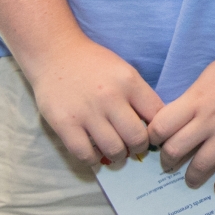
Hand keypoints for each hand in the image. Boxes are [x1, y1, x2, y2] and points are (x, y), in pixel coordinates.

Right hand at [27, 34, 163, 164]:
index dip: (158, 129)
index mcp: (129, 81)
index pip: (156, 115)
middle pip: (137, 138)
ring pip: (114, 150)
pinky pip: (85, 155)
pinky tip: (96, 152)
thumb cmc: (93, 63)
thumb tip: (153, 125)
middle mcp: (111, 97)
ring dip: (118, 156)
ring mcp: (87, 113)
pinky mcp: (64, 125)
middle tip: (134, 147)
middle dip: (139, 147)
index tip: (153, 134)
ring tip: (116, 151)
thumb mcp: (124, 71)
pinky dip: (94, 159)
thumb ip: (138, 95)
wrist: (55, 54)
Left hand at [148, 41, 214, 190]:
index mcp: (195, 99)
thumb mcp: (208, 75)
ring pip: (200, 167)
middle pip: (175, 150)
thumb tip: (180, 116)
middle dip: (168, 161)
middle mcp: (208, 120)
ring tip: (193, 178)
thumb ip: (192, 98)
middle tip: (172, 162)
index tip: (159, 139)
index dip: (154, 136)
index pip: (160, 126)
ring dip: (192, 177)